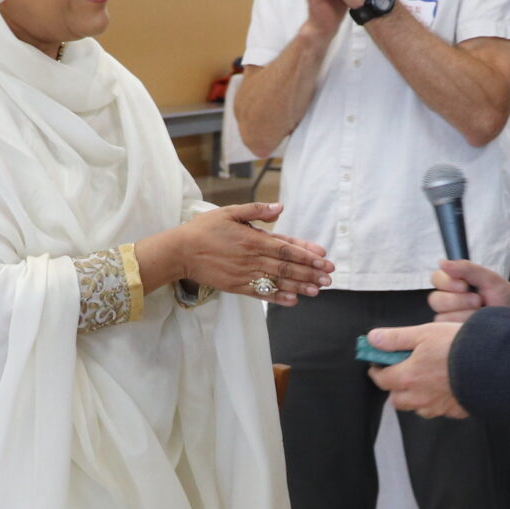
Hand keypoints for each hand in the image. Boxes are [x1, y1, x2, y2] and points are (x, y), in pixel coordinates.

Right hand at [175, 203, 332, 303]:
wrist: (180, 252)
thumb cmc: (204, 229)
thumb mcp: (229, 212)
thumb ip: (256, 210)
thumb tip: (280, 207)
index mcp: (252, 239)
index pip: (286, 247)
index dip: (306, 254)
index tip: (324, 258)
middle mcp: (251, 258)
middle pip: (286, 267)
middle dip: (310, 272)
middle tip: (330, 277)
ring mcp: (245, 274)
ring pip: (277, 281)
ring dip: (300, 286)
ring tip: (319, 290)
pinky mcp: (237, 287)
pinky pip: (261, 293)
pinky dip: (278, 297)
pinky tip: (294, 301)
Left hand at [367, 322, 464, 417]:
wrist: (492, 363)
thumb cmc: (458, 345)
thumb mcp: (424, 333)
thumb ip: (395, 338)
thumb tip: (372, 339)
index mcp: (408, 378)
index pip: (381, 380)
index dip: (377, 371)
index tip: (378, 364)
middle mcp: (420, 397)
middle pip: (397, 400)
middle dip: (395, 388)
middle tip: (401, 373)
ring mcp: (439, 407)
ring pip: (418, 408)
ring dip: (415, 398)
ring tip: (424, 382)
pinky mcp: (456, 411)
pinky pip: (440, 411)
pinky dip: (437, 402)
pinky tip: (445, 388)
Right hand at [428, 259, 509, 323]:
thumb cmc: (503, 296)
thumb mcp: (488, 278)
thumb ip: (466, 268)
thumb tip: (442, 262)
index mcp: (455, 282)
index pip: (436, 278)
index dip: (447, 283)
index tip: (464, 286)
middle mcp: (449, 299)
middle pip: (435, 299)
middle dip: (458, 300)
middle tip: (478, 300)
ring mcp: (450, 317)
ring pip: (441, 316)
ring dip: (463, 313)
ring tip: (480, 312)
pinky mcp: (452, 332)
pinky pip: (447, 328)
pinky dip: (462, 324)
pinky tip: (474, 322)